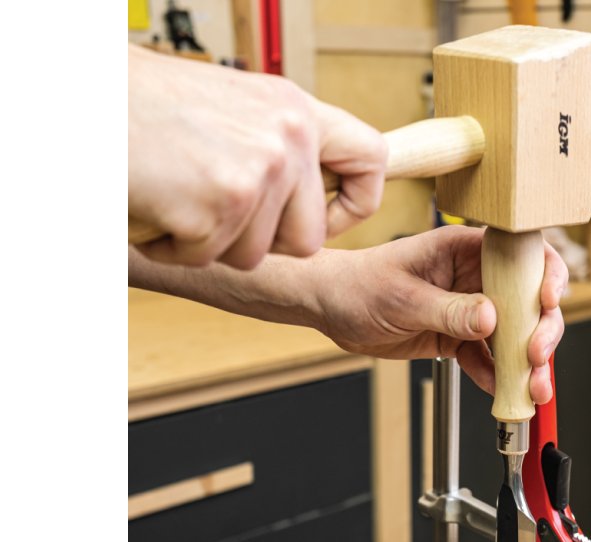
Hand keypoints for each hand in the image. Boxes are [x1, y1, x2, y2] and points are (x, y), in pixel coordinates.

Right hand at [128, 44, 385, 269]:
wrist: (82, 98)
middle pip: (308, 239)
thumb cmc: (144, 106)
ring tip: (174, 192)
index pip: (371, 159)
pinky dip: (171, 244)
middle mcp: (287, 137)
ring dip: (207, 241)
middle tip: (212, 207)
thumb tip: (312, 196)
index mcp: (295, 110)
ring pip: (254, 255)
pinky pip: (206, 257)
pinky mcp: (221, 203)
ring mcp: (258, 171)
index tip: (328, 217)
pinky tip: (154, 202)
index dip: (356, 203)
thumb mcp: (234, 110)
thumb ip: (279, 147)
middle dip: (260, 241)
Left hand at [309, 226, 567, 402]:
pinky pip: (488, 358)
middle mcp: (476, 277)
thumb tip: (492, 318)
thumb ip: (449, 310)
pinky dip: (496, 376)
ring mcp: (471, 308)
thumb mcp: (403, 298)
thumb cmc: (359, 285)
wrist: (331, 308)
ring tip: (532, 389)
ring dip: (526, 363)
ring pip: (514, 334)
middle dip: (541, 330)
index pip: (523, 254)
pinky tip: (500, 393)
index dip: (545, 274)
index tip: (547, 301)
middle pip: (529, 300)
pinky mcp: (459, 337)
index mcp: (465, 249)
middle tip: (535, 356)